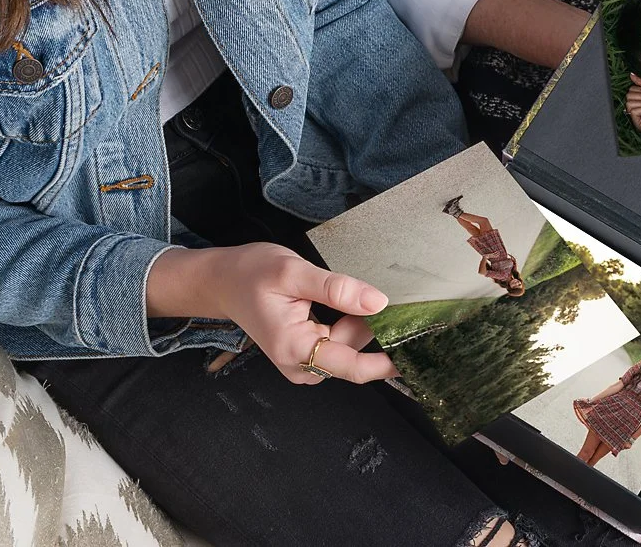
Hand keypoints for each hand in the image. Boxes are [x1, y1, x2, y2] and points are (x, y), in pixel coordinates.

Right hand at [149, 243, 397, 384]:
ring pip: (350, 345)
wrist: (222, 280)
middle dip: (368, 326)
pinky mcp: (307, 352)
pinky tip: (337, 303)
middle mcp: (301, 365)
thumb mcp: (294, 273)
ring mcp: (304, 362)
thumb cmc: (251, 273)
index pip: (354, 366)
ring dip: (356, 321)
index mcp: (296, 349)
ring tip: (335, 292)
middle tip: (358, 290)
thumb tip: (378, 302)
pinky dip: (348, 322)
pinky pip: (340, 342)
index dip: (389, 361)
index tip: (419, 350)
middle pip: (356, 353)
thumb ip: (337, 288)